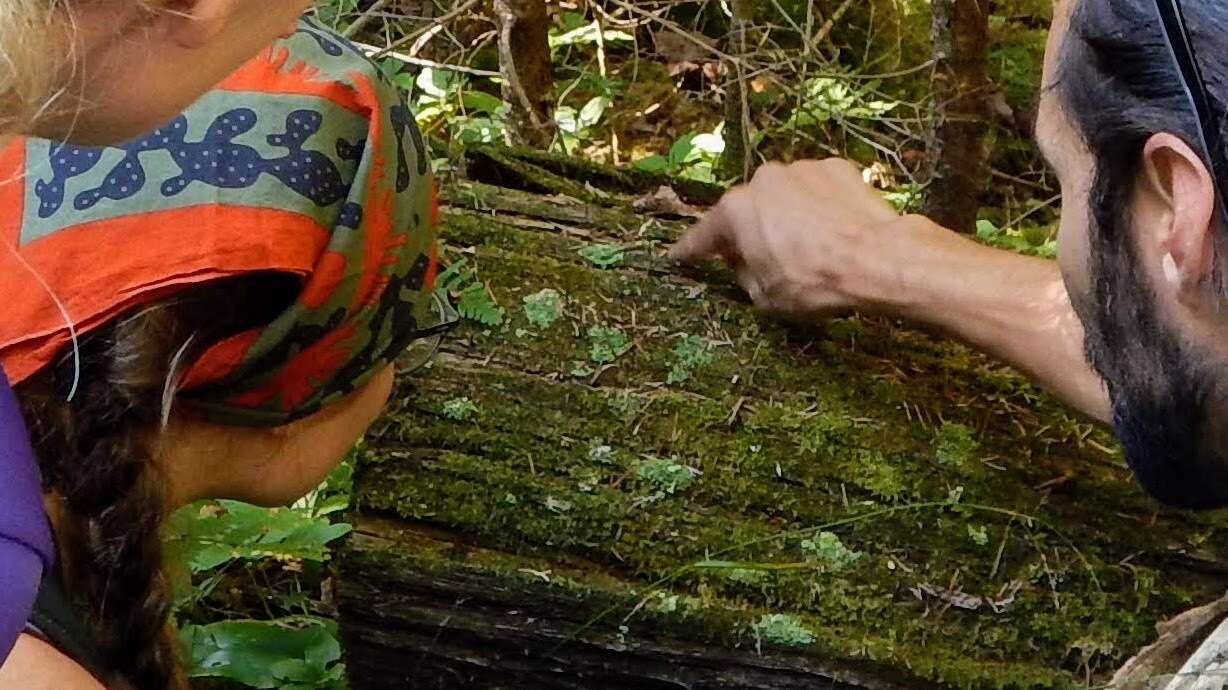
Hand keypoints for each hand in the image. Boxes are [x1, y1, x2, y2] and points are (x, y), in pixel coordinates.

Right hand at [670, 159, 903, 318]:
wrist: (877, 258)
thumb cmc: (814, 281)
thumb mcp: (765, 296)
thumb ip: (743, 275)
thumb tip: (743, 264)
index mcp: (736, 210)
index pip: (703, 236)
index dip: (689, 251)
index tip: (677, 257)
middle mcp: (763, 180)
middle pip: (746, 210)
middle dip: (749, 233)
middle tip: (761, 260)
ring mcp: (801, 169)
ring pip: (783, 197)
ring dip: (786, 216)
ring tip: (807, 246)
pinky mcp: (836, 168)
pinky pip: (816, 189)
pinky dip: (818, 206)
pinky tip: (832, 230)